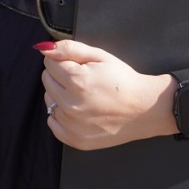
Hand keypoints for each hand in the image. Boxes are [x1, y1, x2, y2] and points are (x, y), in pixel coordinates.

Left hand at [38, 39, 176, 149]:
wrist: (145, 110)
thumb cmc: (123, 81)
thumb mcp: (100, 56)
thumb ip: (70, 49)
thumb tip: (43, 48)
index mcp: (77, 81)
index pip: (49, 63)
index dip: (64, 60)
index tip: (79, 65)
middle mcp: (71, 105)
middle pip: (47, 80)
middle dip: (60, 76)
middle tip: (83, 80)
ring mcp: (72, 125)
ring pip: (49, 100)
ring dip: (60, 94)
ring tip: (84, 95)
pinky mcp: (75, 140)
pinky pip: (52, 122)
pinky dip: (61, 115)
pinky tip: (79, 110)